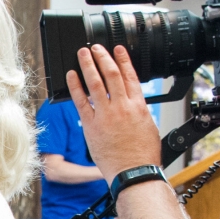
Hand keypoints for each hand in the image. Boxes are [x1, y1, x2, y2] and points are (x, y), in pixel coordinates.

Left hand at [68, 44, 161, 181]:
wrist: (134, 171)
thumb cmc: (143, 155)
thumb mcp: (148, 126)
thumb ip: (138, 111)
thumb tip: (133, 104)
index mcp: (139, 106)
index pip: (130, 76)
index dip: (123, 60)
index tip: (117, 50)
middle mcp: (122, 107)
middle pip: (111, 74)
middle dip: (103, 57)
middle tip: (95, 47)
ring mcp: (106, 115)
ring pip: (95, 83)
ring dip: (88, 65)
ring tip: (82, 54)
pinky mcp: (92, 125)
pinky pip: (81, 101)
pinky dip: (75, 87)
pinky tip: (71, 76)